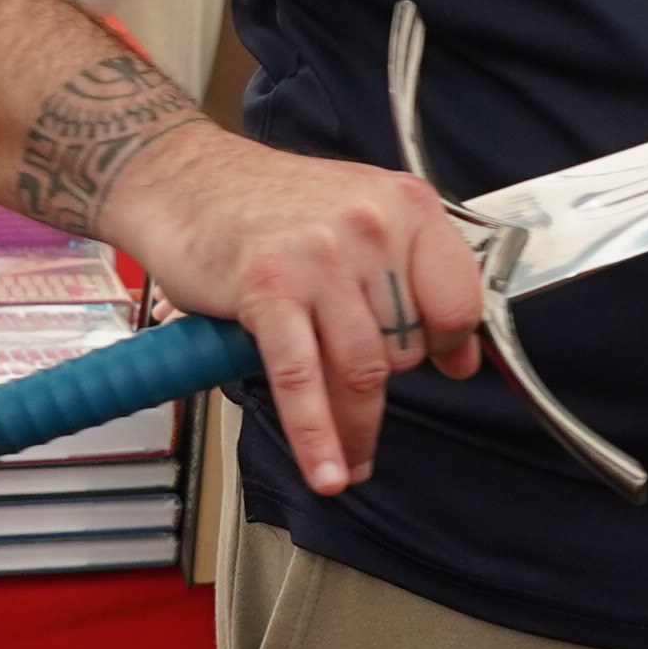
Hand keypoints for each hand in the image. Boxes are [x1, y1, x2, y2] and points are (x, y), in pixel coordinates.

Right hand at [101, 121, 487, 491]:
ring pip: (361, 371)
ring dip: (355, 429)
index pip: (458, 301)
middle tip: (355, 381)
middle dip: (384, 378)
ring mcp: (320, 258)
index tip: (445, 366)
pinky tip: (325, 469)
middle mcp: (371, 226)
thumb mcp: (361, 217)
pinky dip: (315, 435)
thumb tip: (463, 355)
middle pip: (408, 343)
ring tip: (349, 459)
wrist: (184, 179)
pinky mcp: (269, 289)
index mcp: (405, 205)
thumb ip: (415, 278)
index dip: (452, 346)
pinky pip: (302, 379)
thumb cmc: (269, 201)